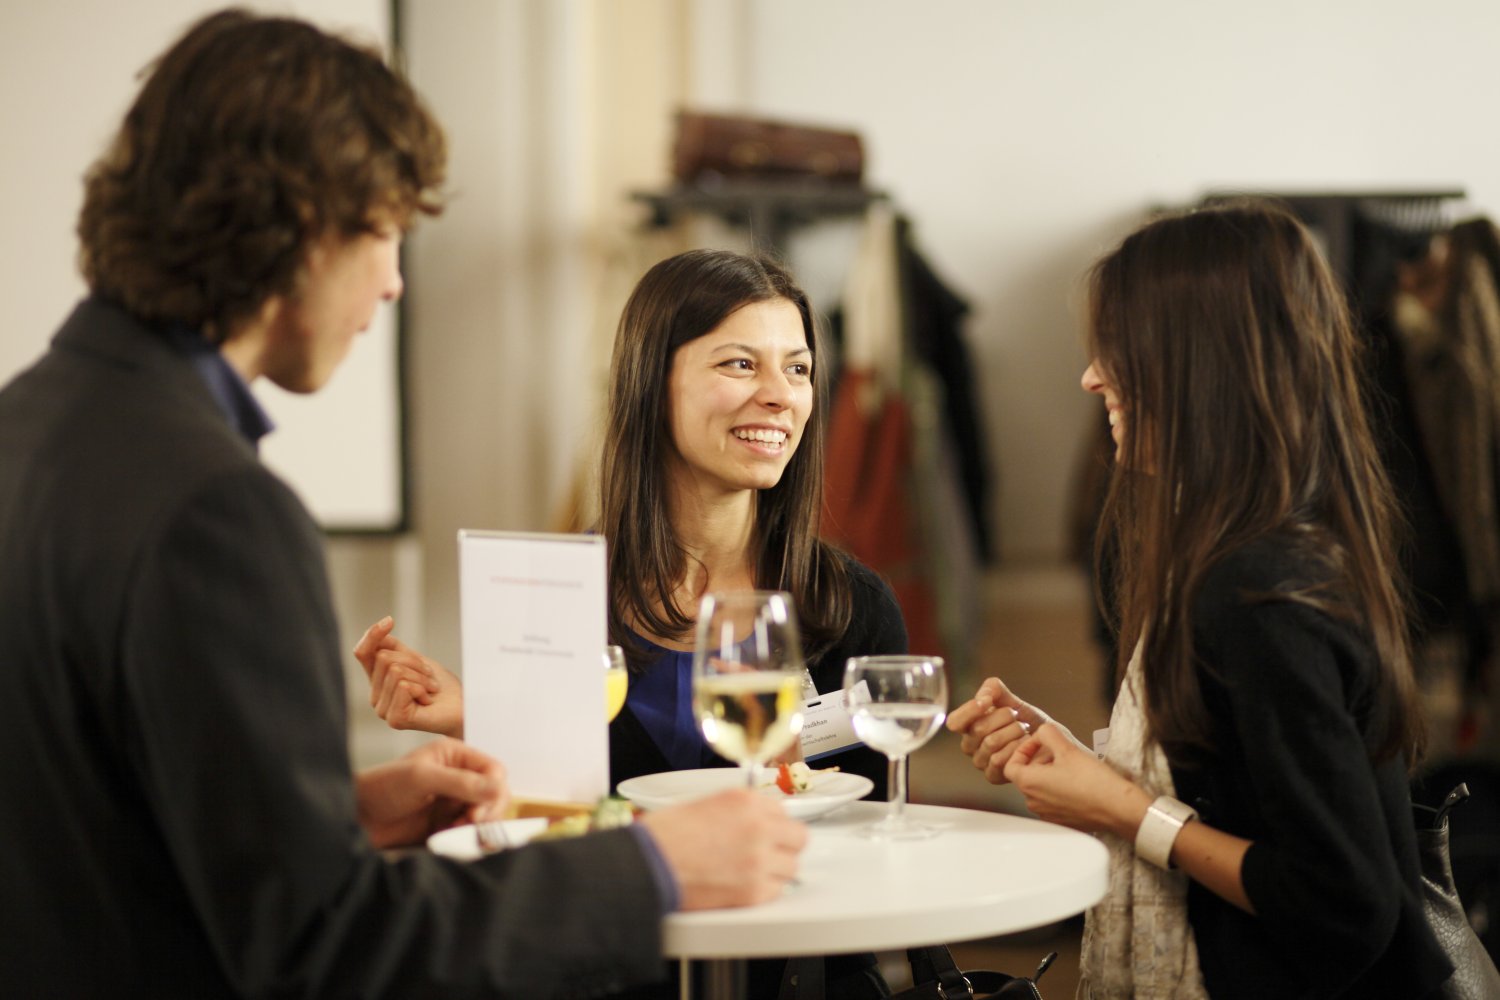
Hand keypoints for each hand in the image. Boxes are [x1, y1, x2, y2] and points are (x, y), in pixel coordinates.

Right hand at [353, 616, 464, 737]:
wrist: (462, 708)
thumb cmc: (442, 687)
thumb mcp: (416, 660)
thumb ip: (394, 648)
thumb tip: (380, 629)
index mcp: (378, 682)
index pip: (363, 653)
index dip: (372, 634)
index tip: (389, 621)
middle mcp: (376, 697)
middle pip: (384, 658)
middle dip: (414, 661)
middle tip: (429, 678)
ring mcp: (384, 710)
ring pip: (396, 671)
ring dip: (421, 676)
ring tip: (429, 689)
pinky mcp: (395, 719)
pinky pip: (404, 686)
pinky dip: (422, 688)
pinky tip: (427, 700)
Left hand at [355, 738, 508, 848]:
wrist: (359, 817)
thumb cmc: (385, 787)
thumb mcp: (423, 778)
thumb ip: (461, 783)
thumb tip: (499, 789)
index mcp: (456, 757)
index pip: (494, 770)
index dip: (494, 790)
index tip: (478, 810)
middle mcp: (460, 777)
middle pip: (495, 795)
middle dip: (487, 811)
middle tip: (469, 822)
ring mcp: (455, 802)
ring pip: (486, 816)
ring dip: (477, 826)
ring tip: (454, 830)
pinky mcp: (448, 824)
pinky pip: (470, 832)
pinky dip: (466, 838)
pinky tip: (448, 838)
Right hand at [638, 789, 807, 908]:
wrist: (647, 866)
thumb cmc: (663, 837)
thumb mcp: (704, 805)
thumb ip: (737, 812)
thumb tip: (754, 821)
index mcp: (744, 801)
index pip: (782, 811)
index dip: (772, 824)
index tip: (768, 832)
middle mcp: (758, 827)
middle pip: (798, 838)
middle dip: (785, 845)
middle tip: (769, 852)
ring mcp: (758, 860)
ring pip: (791, 867)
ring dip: (775, 870)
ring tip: (750, 872)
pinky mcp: (753, 891)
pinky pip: (777, 891)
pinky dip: (763, 891)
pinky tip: (742, 886)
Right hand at [945, 676, 1047, 782]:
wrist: (1053, 744)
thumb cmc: (1031, 723)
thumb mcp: (1014, 701)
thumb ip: (995, 690)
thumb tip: (982, 696)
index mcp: (969, 725)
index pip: (955, 721)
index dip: (969, 710)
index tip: (987, 701)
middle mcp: (971, 745)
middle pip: (977, 728)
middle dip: (1003, 717)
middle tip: (1017, 716)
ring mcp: (981, 761)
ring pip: (990, 743)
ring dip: (1013, 732)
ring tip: (1025, 730)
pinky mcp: (993, 776)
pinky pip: (998, 760)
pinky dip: (1016, 749)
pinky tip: (1025, 745)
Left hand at [1002, 724, 1149, 837]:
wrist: (1118, 808)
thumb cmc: (1094, 782)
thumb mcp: (1067, 748)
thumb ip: (1048, 734)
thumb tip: (1041, 732)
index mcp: (1029, 784)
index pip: (1009, 765)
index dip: (1022, 750)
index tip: (1038, 744)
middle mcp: (1033, 802)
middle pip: (1025, 776)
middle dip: (1038, 761)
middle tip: (1058, 752)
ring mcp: (1047, 814)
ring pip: (1039, 789)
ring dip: (1049, 775)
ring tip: (1070, 767)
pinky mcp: (1061, 822)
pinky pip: (1053, 802)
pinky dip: (1059, 790)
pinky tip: (1077, 783)